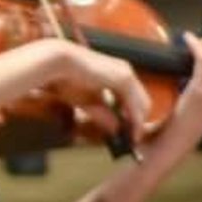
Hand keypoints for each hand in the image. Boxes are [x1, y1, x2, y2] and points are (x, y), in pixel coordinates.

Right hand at [37, 40, 152, 142]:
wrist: (58, 63)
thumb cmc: (67, 78)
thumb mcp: (89, 102)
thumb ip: (104, 115)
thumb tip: (115, 130)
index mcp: (117, 73)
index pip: (133, 98)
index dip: (133, 117)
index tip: (129, 132)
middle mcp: (125, 71)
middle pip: (142, 101)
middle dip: (138, 121)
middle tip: (133, 138)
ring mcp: (126, 74)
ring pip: (142, 104)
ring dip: (138, 123)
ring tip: (132, 138)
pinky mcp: (123, 79)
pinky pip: (135, 104)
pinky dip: (135, 120)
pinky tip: (130, 131)